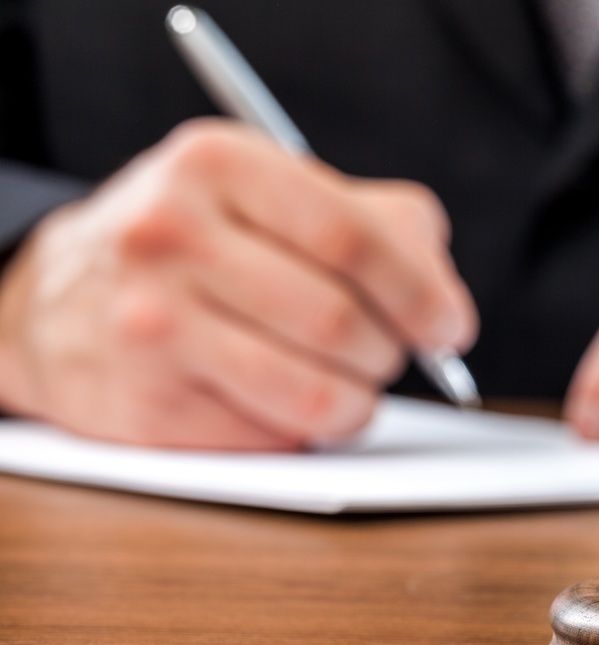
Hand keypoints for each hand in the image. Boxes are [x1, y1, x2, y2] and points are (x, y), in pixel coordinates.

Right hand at [0, 119, 476, 448]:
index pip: (353, 239)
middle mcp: (169, 236)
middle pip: (341, 322)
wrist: (61, 304)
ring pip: (320, 394)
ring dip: (360, 401)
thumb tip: (444, 302)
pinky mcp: (147, 409)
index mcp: (216, 164)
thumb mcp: (273, 194)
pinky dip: (306, 430)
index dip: (422, 294)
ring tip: (349, 382)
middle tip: (392, 354)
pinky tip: (282, 399)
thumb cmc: (201, 245)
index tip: (451, 328)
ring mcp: (149, 326)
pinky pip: (277, 439)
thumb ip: (379, 224)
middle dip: (391, 352)